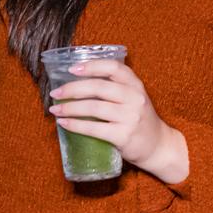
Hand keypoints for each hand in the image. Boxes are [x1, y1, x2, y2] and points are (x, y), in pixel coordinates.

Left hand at [48, 59, 179, 175]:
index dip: (92, 66)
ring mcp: (130, 117)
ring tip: (55, 109)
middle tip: (55, 92)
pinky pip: (94, 128)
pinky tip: (64, 123)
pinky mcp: (124, 135)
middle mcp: (135, 98)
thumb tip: (77, 83)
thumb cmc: (139, 120)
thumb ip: (114, 88)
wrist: (157, 146)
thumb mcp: (133, 98)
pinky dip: (76, 125)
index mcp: (136, 85)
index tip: (72, 69)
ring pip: (94, 108)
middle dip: (72, 89)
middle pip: (99, 87)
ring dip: (70, 108)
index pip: (114, 68)